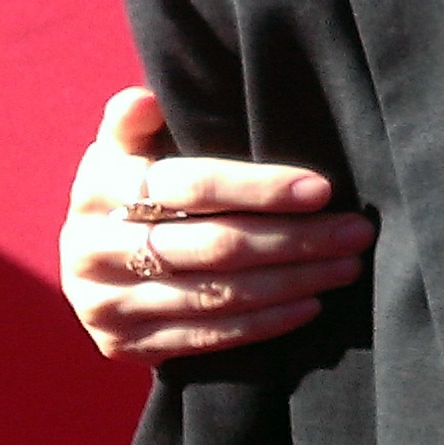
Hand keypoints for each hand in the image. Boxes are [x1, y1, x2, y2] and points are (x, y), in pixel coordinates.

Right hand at [58, 87, 374, 363]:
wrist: (86, 259)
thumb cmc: (130, 184)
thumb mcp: (124, 146)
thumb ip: (135, 120)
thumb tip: (146, 99)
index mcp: (102, 188)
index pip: (194, 187)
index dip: (261, 188)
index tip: (323, 190)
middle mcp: (95, 249)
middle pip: (216, 246)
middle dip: (296, 239)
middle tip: (357, 232)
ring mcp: (106, 304)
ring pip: (218, 295)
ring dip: (292, 282)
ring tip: (347, 266)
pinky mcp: (123, 345)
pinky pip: (205, 338)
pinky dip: (263, 323)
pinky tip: (310, 305)